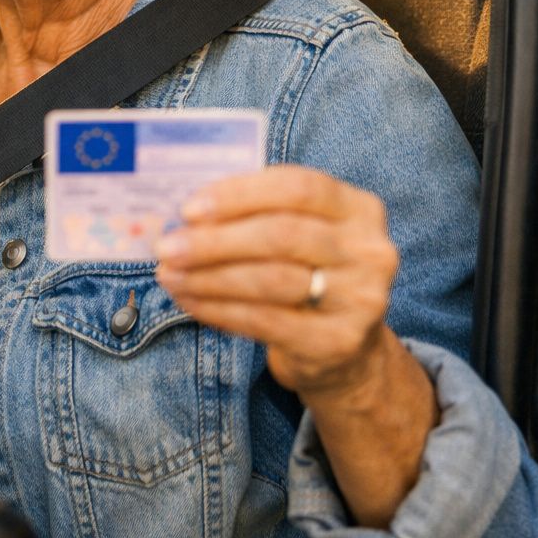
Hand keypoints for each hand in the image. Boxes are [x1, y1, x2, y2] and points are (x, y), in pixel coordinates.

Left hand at [154, 165, 399, 399]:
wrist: (345, 350)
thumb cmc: (305, 274)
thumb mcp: (298, 235)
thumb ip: (257, 214)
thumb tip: (184, 214)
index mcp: (359, 208)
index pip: (298, 187)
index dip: (240, 194)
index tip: (190, 208)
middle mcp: (369, 250)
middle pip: (281, 234)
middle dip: (215, 240)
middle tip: (167, 246)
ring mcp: (361, 299)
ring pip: (270, 280)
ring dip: (208, 277)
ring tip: (169, 275)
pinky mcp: (338, 342)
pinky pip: (265, 321)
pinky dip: (218, 310)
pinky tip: (189, 301)